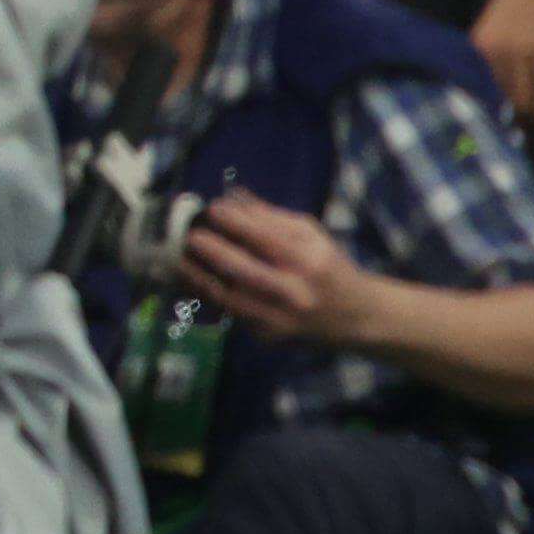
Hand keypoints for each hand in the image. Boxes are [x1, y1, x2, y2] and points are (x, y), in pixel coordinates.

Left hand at [179, 191, 382, 346]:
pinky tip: (192, 279)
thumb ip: (270, 217)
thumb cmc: (329, 267)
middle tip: (190, 235)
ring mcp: (279, 319)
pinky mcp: (266, 337)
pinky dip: (209, 295)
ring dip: (200, 277)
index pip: (268, 240)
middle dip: (214, 252)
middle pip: (246, 272)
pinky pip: (231, 313)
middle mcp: (295, 293)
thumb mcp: (312, 236)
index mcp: (310, 262)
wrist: (354, 318)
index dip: (236, 224)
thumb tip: (231, 196)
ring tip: (179, 258)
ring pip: (231, 298)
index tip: (212, 209)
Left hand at [473, 0, 533, 140]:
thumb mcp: (498, 27)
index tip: (506, 140)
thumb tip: (506, 100)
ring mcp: (523, 52)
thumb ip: (496, 60)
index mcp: (477, 48)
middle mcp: (494, 53)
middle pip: (508, 105)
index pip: (481, 96)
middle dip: (524, 126)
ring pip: (532, 103)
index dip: (496, 121)